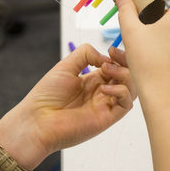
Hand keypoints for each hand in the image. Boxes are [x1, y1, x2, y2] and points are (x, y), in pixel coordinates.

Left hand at [0, 44, 134, 169]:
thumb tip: (105, 57)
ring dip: (125, 75)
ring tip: (106, 70)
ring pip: (131, 89)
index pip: (116, 66)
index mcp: (92, 80)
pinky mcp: (107, 118)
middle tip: (113, 57)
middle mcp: (101, 92)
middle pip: (127, 76)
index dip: (118, 57)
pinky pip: (126, 104)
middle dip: (125, 63)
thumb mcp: (65, 66)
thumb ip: (85, 54)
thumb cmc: (46, 95)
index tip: (112, 50)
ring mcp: (106, 105)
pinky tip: (104, 88)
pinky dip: (121, 92)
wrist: (38, 121)